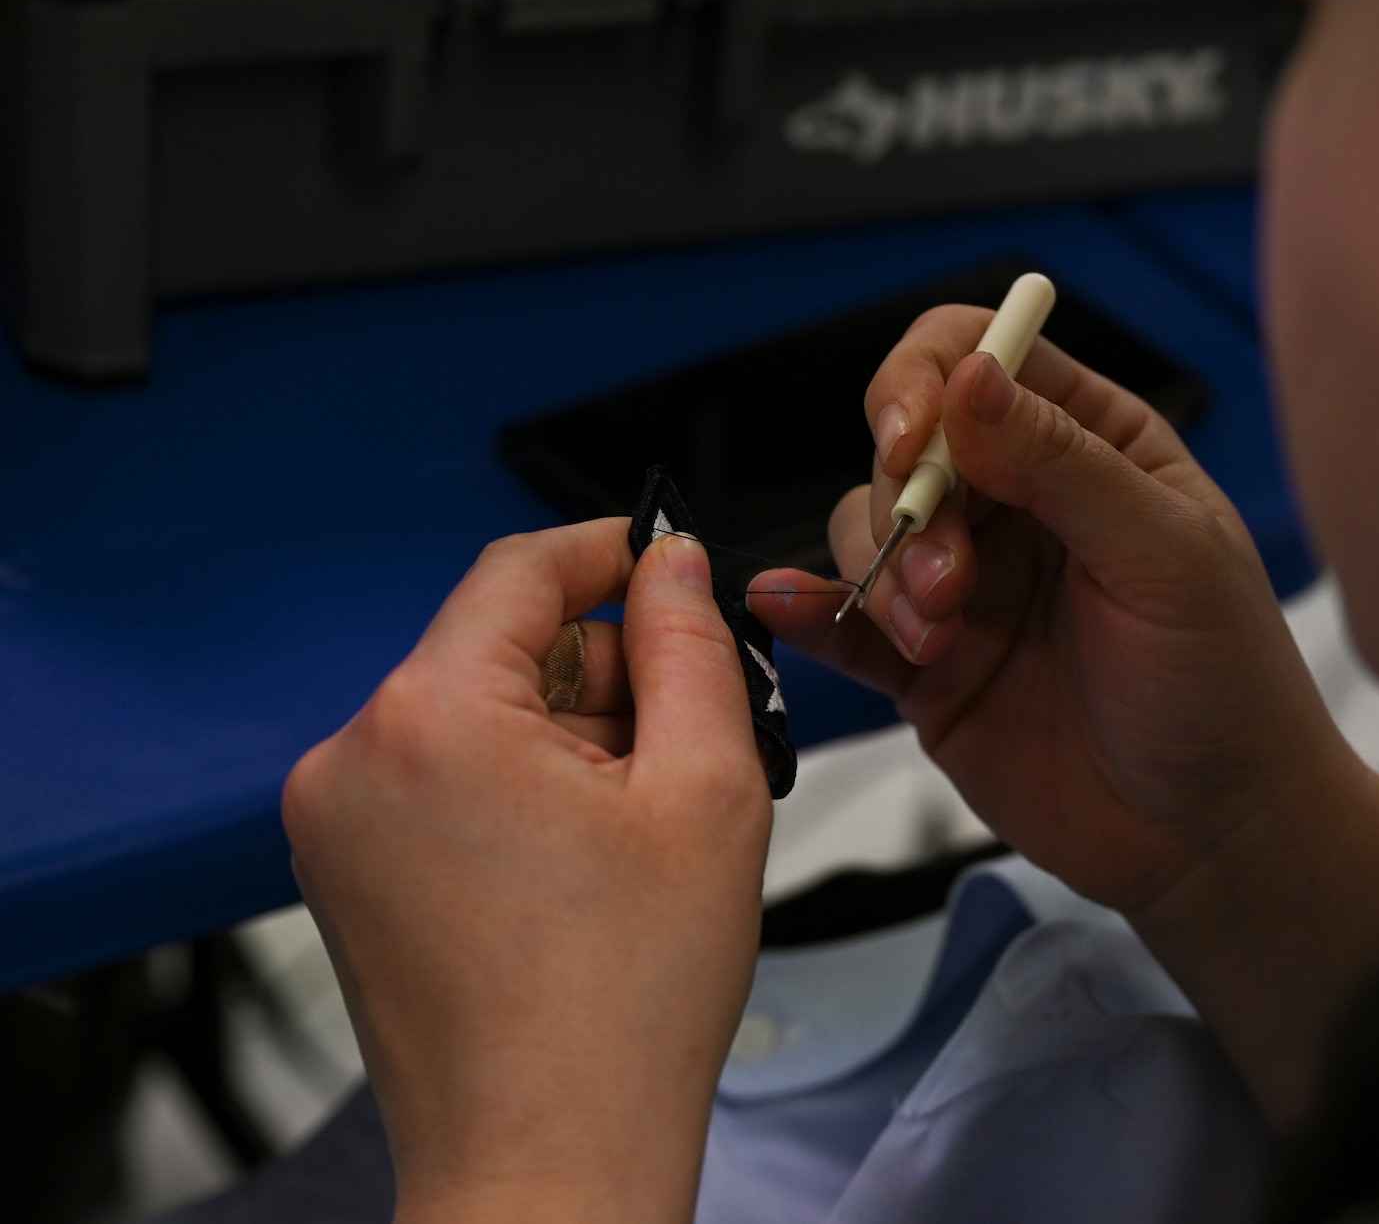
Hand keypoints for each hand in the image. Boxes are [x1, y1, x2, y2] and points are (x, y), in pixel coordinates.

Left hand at [283, 520, 769, 1223]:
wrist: (548, 1160)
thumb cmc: (620, 1010)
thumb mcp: (708, 790)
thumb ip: (691, 646)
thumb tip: (670, 566)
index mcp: (430, 720)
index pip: (518, 570)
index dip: (607, 552)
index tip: (664, 562)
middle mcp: (354, 759)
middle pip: (498, 646)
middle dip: (600, 677)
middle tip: (681, 749)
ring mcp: (336, 822)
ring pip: (475, 713)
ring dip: (563, 739)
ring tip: (630, 835)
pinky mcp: (343, 872)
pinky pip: (441, 778)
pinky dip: (515, 791)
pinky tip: (576, 866)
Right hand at [755, 309, 1378, 1126]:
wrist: (1213, 835)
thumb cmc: (1223, 683)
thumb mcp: (1163, 556)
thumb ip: (1061, 464)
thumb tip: (968, 371)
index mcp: (1090, 444)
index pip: (975, 359)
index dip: (924, 380)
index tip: (912, 441)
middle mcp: (1019, 500)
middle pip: (904, 441)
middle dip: (905, 498)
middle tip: (948, 580)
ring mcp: (967, 581)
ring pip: (865, 525)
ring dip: (880, 569)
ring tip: (936, 637)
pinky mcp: (926, 665)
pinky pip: (846, 620)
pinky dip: (810, 608)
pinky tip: (785, 603)